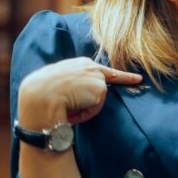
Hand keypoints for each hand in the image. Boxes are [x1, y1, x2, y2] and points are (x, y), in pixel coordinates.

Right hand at [17, 57, 142, 128]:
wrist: (39, 96)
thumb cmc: (41, 92)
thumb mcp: (55, 81)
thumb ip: (71, 82)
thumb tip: (77, 94)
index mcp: (79, 63)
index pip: (103, 70)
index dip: (122, 76)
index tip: (138, 78)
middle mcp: (90, 66)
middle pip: (105, 83)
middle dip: (119, 85)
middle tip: (124, 85)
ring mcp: (97, 76)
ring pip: (96, 100)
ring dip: (84, 108)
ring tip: (67, 106)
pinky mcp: (100, 88)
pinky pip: (95, 108)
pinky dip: (86, 113)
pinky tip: (73, 110)